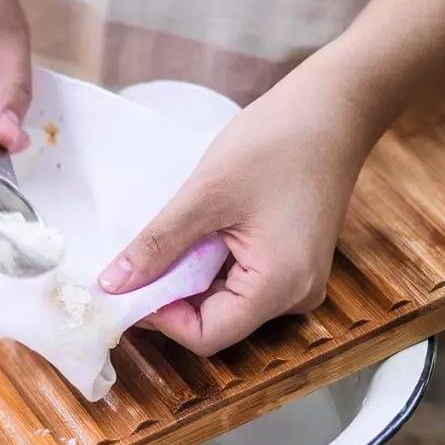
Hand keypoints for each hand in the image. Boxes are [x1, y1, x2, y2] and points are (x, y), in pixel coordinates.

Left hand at [98, 57, 380, 354]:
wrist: (331, 109)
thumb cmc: (276, 143)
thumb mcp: (205, 195)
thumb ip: (158, 245)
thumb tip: (112, 286)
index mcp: (280, 287)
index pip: (206, 336)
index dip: (160, 317)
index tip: (126, 286)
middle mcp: (295, 297)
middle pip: (216, 322)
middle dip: (172, 295)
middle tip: (141, 256)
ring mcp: (297, 281)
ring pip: (225, 301)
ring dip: (190, 277)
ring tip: (176, 232)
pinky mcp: (293, 263)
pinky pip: (242, 281)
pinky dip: (211, 263)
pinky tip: (202, 229)